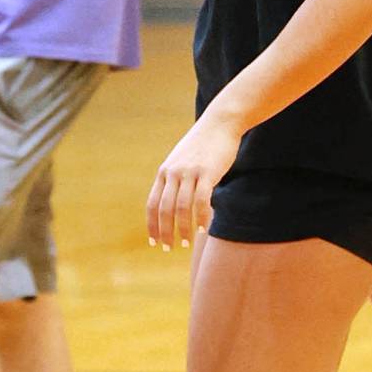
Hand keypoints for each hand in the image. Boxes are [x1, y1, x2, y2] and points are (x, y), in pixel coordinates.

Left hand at [146, 109, 243, 248]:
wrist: (219, 123)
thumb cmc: (202, 145)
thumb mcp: (181, 161)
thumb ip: (175, 179)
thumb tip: (173, 203)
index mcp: (164, 172)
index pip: (153, 203)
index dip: (152, 224)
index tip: (154, 241)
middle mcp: (173, 172)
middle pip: (164, 209)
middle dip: (164, 231)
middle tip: (168, 248)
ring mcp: (190, 172)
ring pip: (181, 207)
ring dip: (182, 228)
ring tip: (186, 242)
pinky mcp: (207, 172)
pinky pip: (202, 200)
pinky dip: (201, 217)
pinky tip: (203, 229)